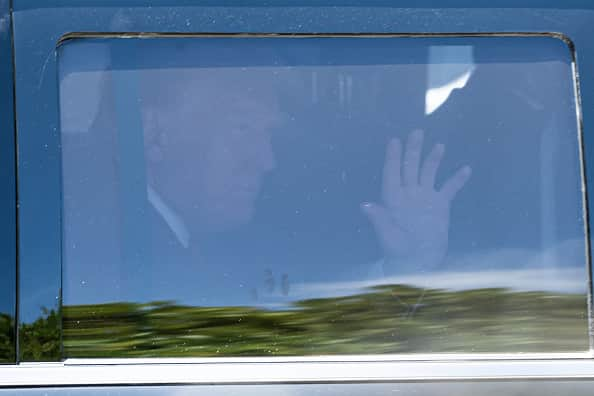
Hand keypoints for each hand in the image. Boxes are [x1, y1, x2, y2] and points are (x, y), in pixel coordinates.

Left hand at [362, 129, 470, 274]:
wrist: (418, 265)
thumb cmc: (398, 252)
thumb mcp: (388, 236)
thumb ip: (379, 220)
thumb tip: (366, 205)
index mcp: (393, 200)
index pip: (392, 173)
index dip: (393, 157)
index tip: (394, 141)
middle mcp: (408, 195)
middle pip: (410, 168)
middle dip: (413, 150)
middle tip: (416, 132)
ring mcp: (424, 199)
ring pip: (428, 173)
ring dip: (433, 159)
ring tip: (439, 146)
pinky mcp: (439, 207)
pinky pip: (449, 189)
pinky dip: (456, 179)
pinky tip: (465, 169)